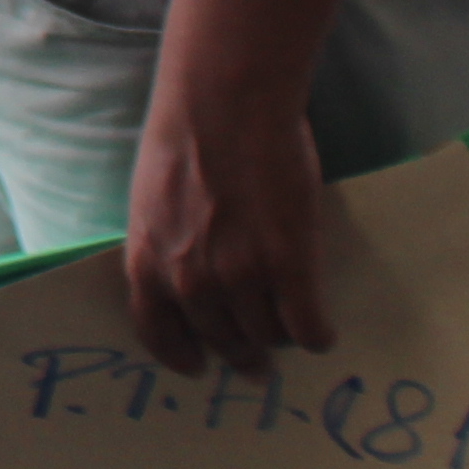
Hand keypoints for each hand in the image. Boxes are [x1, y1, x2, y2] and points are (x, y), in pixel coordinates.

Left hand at [123, 70, 329, 374]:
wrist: (225, 101)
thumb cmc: (185, 136)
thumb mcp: (152, 198)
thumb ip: (166, 243)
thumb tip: (188, 280)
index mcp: (148, 260)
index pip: (157, 333)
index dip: (182, 355)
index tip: (198, 367)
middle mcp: (189, 279)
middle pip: (222, 340)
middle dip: (241, 352)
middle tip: (258, 358)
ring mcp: (240, 275)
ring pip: (266, 336)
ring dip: (279, 337)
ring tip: (290, 327)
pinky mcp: (289, 264)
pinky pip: (306, 326)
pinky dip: (316, 334)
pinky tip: (320, 327)